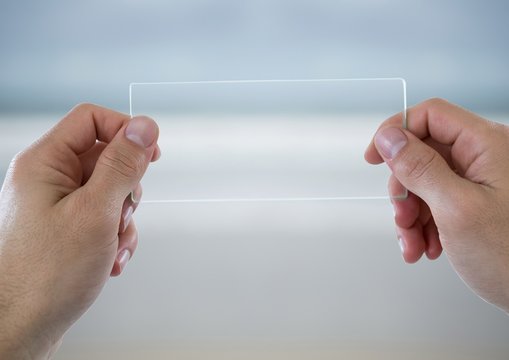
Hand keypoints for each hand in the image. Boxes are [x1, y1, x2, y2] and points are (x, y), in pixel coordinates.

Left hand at [0, 104, 159, 357]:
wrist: (21, 327)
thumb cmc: (46, 275)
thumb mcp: (97, 212)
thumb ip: (122, 165)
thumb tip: (145, 127)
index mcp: (44, 163)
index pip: (92, 119)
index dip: (126, 130)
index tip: (152, 153)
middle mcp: (48, 179)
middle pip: (106, 157)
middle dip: (126, 187)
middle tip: (122, 212)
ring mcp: (56, 204)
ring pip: (109, 190)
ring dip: (123, 218)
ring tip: (112, 244)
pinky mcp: (65, 226)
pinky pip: (103, 215)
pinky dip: (114, 235)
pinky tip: (109, 259)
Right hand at [365, 98, 508, 313]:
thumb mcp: (455, 209)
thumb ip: (420, 168)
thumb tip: (389, 137)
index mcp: (488, 145)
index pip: (431, 115)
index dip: (397, 131)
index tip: (374, 158)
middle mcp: (484, 157)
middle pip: (422, 153)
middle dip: (404, 189)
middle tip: (402, 217)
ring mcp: (480, 181)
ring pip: (424, 182)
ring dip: (411, 214)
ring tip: (414, 243)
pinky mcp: (475, 201)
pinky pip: (435, 202)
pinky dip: (423, 225)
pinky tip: (426, 247)